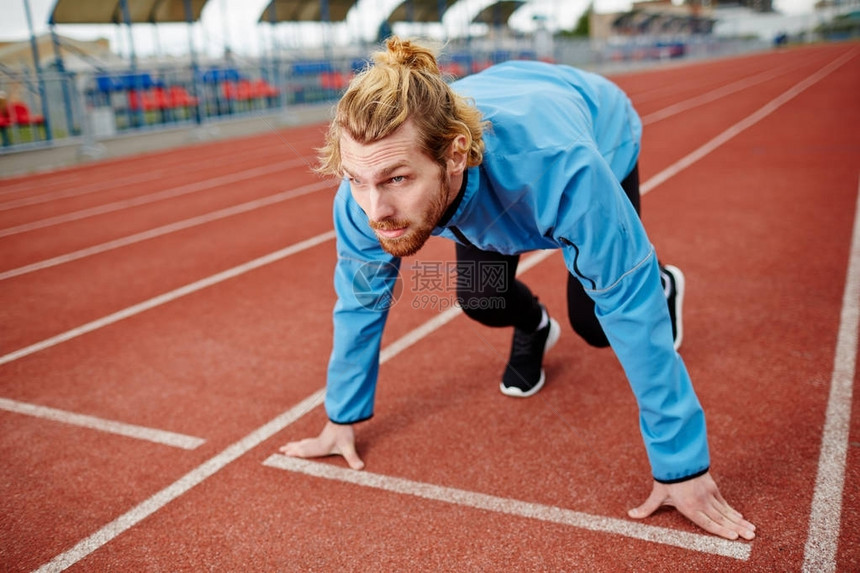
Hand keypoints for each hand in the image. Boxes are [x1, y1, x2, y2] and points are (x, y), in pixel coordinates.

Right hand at [279, 420, 364, 469]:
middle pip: (302, 446)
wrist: (344, 417)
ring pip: (304, 442)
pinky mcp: (323, 435)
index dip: (296, 453)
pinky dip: (303, 442)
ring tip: (286, 446)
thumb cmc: (345, 432)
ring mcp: (320, 438)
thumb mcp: (349, 447)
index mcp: (320, 447)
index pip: (305, 451)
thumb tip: (360, 468)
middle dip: (291, 449)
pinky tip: (303, 442)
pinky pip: (310, 440)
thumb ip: (353, 458)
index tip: (285, 454)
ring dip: (295, 445)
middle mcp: (317, 443)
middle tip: (280, 450)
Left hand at [628, 472, 755, 540]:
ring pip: (726, 511)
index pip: (708, 523)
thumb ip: (647, 507)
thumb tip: (631, 515)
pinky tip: (741, 517)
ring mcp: (709, 494)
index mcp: (689, 507)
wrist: (677, 456)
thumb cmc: (666, 478)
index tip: (734, 538)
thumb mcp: (657, 494)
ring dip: (739, 521)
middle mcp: (701, 502)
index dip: (721, 531)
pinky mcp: (713, 487)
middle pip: (722, 519)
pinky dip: (733, 510)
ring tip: (752, 531)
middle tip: (751, 537)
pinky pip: (725, 502)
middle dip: (737, 529)